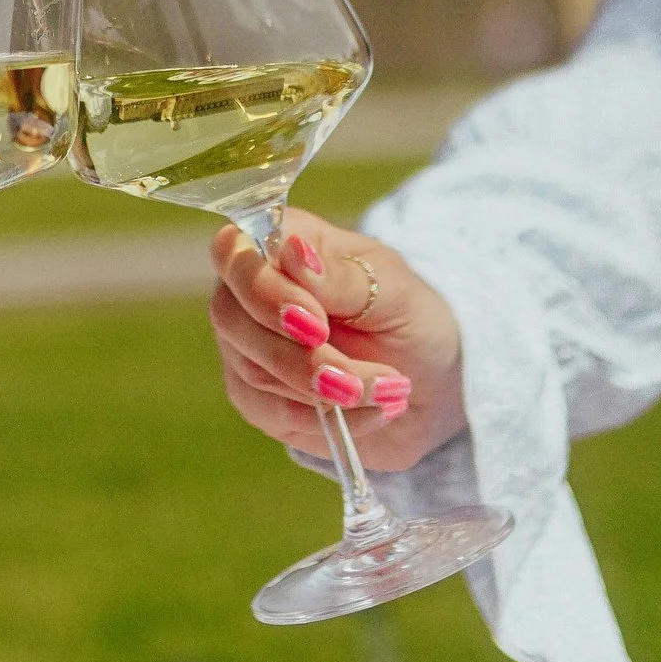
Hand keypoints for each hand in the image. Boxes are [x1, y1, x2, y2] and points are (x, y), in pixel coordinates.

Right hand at [209, 211, 465, 473]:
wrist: (429, 382)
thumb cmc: (409, 318)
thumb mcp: (395, 292)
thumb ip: (343, 277)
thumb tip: (294, 251)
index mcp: (282, 243)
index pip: (233, 250)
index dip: (262, 288)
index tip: (316, 323)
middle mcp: (251, 291)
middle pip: (231, 317)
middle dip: (297, 355)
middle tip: (354, 378)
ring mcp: (248, 347)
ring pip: (254, 371)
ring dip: (324, 390)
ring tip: (386, 390)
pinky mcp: (257, 398)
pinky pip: (272, 414)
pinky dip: (327, 418)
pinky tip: (374, 412)